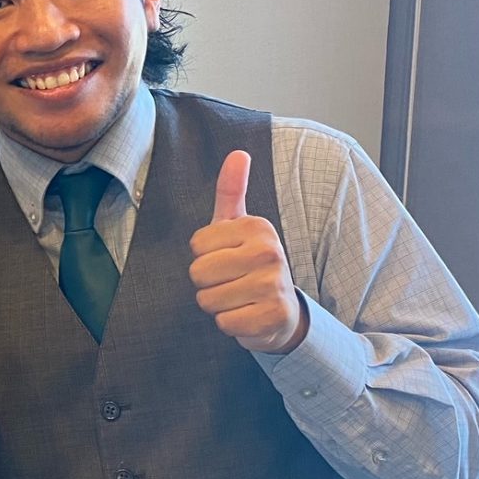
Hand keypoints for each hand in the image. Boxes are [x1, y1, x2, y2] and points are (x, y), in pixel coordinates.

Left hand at [188, 150, 307, 353]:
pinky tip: (247, 315)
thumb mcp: (238, 226)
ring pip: (208, 300)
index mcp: (258, 228)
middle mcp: (270, 253)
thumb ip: (231, 191)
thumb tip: (238, 153)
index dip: (204, 256)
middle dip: (207, 283)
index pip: (196, 246)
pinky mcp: (273, 318)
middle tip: (231, 282)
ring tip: (238, 298)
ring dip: (217, 305)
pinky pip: (224, 323)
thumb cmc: (250, 264)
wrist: (282, 311)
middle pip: (198, 273)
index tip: (227, 258)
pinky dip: (230, 325)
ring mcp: (274, 286)